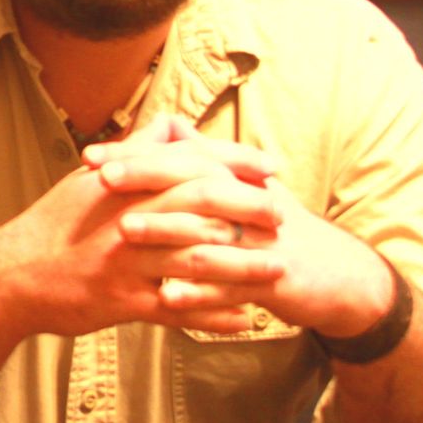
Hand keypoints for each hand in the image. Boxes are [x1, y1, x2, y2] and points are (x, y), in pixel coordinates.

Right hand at [0, 116, 284, 341]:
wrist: (13, 275)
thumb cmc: (54, 224)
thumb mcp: (89, 178)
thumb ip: (136, 151)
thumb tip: (171, 124)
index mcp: (125, 185)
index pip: (190, 164)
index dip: (234, 163)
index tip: (270, 167)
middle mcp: (129, 219)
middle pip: (202, 208)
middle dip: (249, 210)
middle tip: (283, 215)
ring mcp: (127, 262)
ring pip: (197, 261)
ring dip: (243, 267)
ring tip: (279, 269)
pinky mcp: (123, 303)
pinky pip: (178, 309)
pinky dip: (214, 315)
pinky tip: (245, 319)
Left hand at [89, 117, 393, 336]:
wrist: (333, 274)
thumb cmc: (271, 228)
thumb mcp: (240, 186)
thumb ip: (201, 156)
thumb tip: (164, 124)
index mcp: (233, 177)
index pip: (179, 155)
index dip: (135, 154)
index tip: (90, 157)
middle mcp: (245, 201)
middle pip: (191, 182)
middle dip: (145, 179)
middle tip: (100, 180)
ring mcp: (258, 242)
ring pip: (207, 233)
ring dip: (165, 231)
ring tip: (125, 232)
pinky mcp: (271, 280)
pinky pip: (230, 288)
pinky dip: (198, 294)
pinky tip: (166, 298)